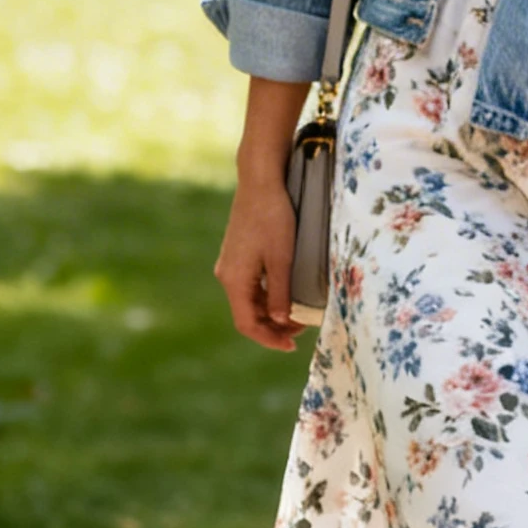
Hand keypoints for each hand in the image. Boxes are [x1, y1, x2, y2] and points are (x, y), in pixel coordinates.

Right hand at [214, 174, 301, 351]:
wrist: (260, 181)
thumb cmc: (273, 218)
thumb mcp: (282, 259)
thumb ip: (280, 294)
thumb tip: (278, 323)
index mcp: (234, 279)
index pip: (246, 324)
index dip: (268, 340)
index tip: (292, 346)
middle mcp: (227, 274)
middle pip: (247, 313)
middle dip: (273, 327)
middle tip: (301, 331)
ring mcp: (230, 263)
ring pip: (249, 299)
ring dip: (271, 312)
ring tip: (297, 315)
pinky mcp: (237, 253)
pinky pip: (250, 284)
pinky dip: (267, 295)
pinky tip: (285, 293)